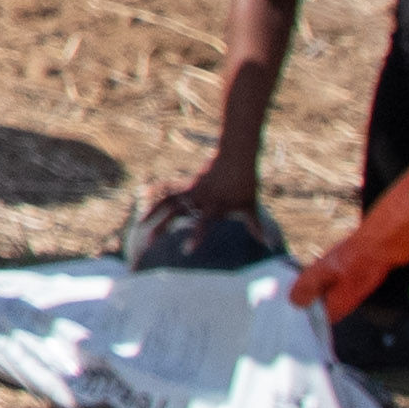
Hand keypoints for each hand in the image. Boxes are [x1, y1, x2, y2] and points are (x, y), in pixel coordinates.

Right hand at [118, 185, 285, 273]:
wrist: (235, 156)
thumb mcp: (250, 205)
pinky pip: (168, 191)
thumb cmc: (245, 183)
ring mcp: (191, 190)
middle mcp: (199, 198)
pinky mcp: (187, 185)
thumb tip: (268, 245)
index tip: (186, 251)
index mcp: (215, 205)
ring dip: (153, 212)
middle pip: (176, 213)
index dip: (195, 236)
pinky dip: (155, 194)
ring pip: (167, 201)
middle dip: (162, 228)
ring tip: (140, 225)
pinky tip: (143, 199)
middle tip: (149, 244)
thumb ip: (255, 225)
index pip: (203, 223)